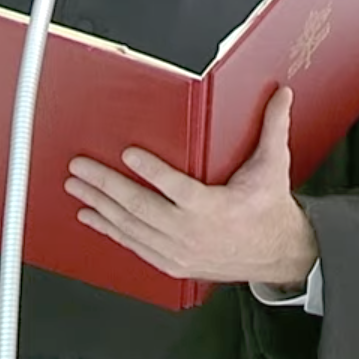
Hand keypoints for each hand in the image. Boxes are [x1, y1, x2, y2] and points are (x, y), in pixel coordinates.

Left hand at [66, 85, 317, 289]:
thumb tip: (281, 95)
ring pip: (131, 227)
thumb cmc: (268, 211)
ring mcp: (179, 251)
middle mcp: (191, 232)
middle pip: (140, 207)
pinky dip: (109, 230)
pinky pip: (134, 246)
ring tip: (78, 188)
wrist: (277, 254)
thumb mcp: (273, 167)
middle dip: (105, 186)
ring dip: (100, 206)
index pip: (177, 188)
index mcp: (214, 208)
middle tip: (81, 168)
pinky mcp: (172, 263)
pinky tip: (90, 217)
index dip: (151, 171)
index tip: (129, 154)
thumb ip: (273, 127)